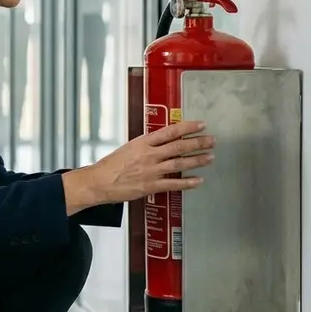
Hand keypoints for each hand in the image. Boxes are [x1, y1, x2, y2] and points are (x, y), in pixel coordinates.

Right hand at [62, 120, 214, 213]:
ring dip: (197, 160)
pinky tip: (198, 180)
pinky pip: (174, 183)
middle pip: (179, 146)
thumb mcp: (128, 148)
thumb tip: (161, 142)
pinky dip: (188, 182)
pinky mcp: (151, 186)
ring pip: (180, 163)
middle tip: (211, 140)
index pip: (170, 132)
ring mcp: (152, 171)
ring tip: (210, 157)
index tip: (201, 125)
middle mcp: (150, 155)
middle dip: (198, 143)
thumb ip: (146, 146)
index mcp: (143, 143)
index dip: (188, 128)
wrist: (99, 182)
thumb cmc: (110, 165)